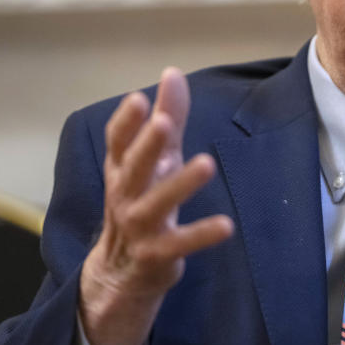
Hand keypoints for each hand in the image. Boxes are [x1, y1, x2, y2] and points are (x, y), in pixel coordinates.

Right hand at [79, 67, 233, 344]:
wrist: (122, 272)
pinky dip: (201, 235)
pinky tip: (226, 225)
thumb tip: (172, 72)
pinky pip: (180, 243)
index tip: (139, 98)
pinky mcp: (156, 254)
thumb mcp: (157, 158)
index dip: (126, 121)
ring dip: (180, 184)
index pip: (118, 142)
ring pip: (156, 203)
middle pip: (134, 168)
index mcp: (122, 169)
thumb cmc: (144, 199)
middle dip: (148, 146)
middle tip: (164, 124)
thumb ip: (168, 117)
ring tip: (207, 164)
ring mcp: (138, 227)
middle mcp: (125, 195)